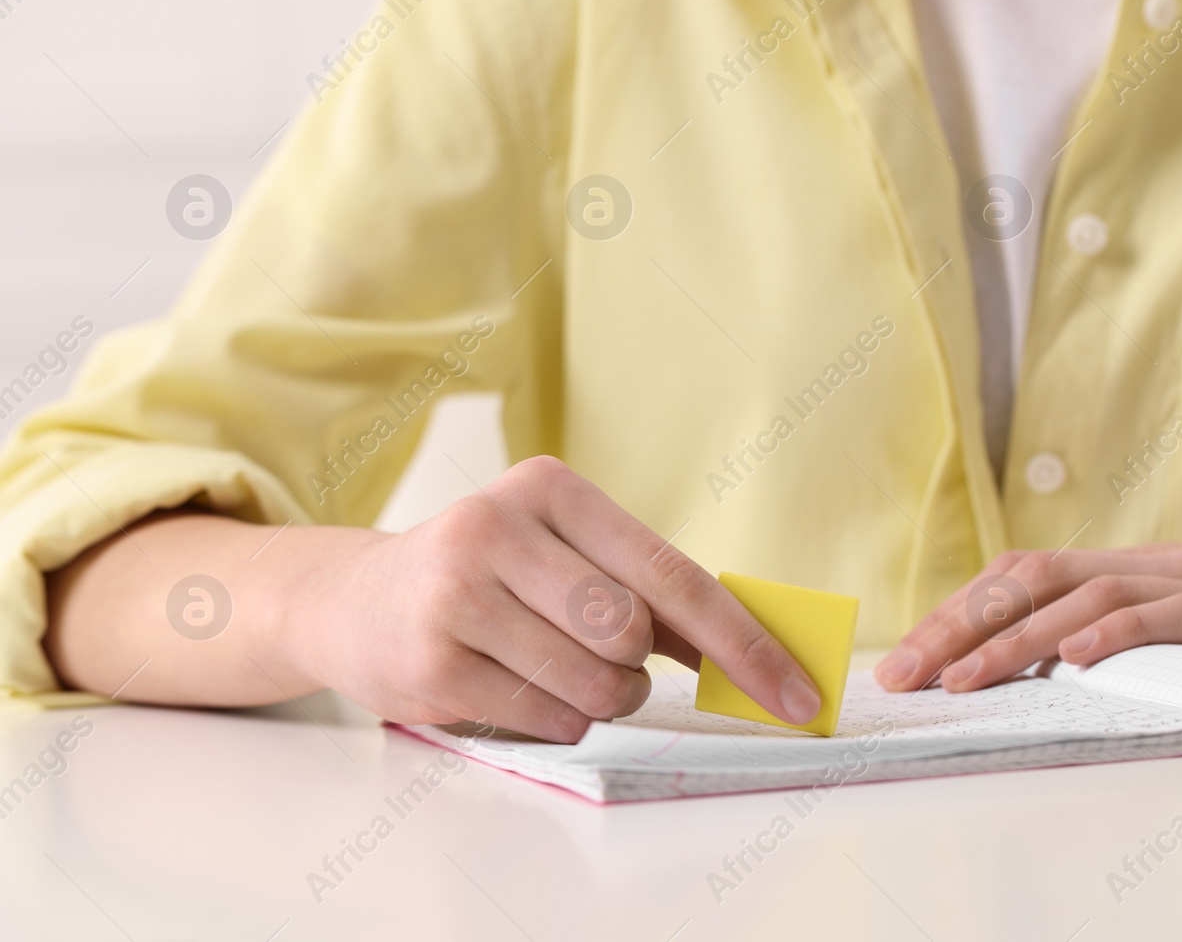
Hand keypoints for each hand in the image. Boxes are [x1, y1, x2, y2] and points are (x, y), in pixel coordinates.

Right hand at [292, 456, 819, 740]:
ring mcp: (457, 595)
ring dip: (599, 699)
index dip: (744, 642)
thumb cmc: (490, 577)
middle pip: (631, 633)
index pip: (673, 574)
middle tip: (603, 657)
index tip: (800, 695)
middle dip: (635, 667)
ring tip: (552, 669)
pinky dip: (556, 719)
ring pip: (595, 684)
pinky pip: (548, 720)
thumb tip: (756, 646)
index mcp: (551, 488)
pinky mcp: (431, 663)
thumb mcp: (566, 553)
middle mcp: (498, 528)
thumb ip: (653, 590)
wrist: (355, 600)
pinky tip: (513, 685)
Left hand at [874, 494, 1181, 693]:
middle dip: (958, 629)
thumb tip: (1089, 662)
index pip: (1030, 578)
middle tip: (903, 676)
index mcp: (1145, 570)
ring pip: (1083, 597)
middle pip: (1032, 581)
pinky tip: (1075, 659)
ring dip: (1014, 642)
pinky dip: (1117, 633)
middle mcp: (1158, 566)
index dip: (965, 614)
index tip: (915, 655)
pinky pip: (1169, 614)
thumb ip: (1157, 629)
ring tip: (959, 680)